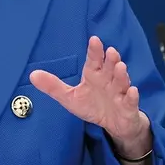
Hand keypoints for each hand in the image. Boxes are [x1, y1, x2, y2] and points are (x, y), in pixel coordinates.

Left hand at [29, 36, 150, 157]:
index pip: (94, 61)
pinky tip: (132, 91)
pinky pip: (131, 101)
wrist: (114, 124)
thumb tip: (32, 75)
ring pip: (121, 81)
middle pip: (109, 68)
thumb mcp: (70, 97)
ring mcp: (120, 93)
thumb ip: (53, 86)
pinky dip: (132, 96)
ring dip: (121, 74)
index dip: (95, 51)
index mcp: (94, 75)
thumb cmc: (93, 105)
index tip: (94, 40)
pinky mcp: (128, 107)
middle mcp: (108, 81)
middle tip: (110, 51)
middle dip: (110, 60)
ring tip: (120, 66)